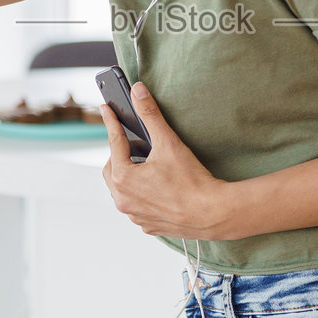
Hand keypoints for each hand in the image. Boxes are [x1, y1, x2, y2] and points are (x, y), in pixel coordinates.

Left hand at [101, 83, 235, 240]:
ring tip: (144, 165)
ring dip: (128, 175)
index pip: (114, 142)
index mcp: (123, 178)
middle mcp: (123, 200)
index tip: (106, 110)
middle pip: (112, 169)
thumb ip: (150, 114)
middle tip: (133, 143)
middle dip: (119, 153)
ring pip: (121, 190)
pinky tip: (155, 187)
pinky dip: (140, 194)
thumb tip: (138, 92)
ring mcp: (134, 215)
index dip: (111, 122)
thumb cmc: (191, 181)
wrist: (212, 213)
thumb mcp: (168, 142)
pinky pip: (136, 206)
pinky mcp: (147, 225)